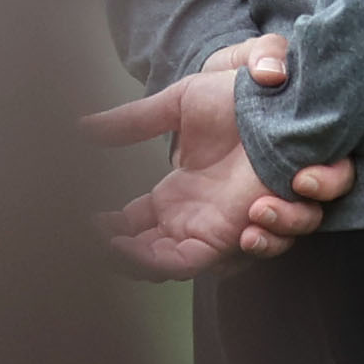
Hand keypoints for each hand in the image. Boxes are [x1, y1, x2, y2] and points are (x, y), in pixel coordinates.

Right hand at [81, 42, 354, 277]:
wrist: (283, 97)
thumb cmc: (239, 98)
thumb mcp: (177, 106)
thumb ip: (132, 121)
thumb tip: (81, 125)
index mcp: (179, 196)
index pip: (134, 228)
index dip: (107, 232)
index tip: (86, 223)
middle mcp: (198, 217)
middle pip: (150, 255)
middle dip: (122, 256)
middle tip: (100, 242)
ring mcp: (221, 226)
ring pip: (173, 265)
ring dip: (144, 262)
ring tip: (118, 244)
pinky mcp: (244, 230)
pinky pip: (206, 262)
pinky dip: (174, 263)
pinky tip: (158, 248)